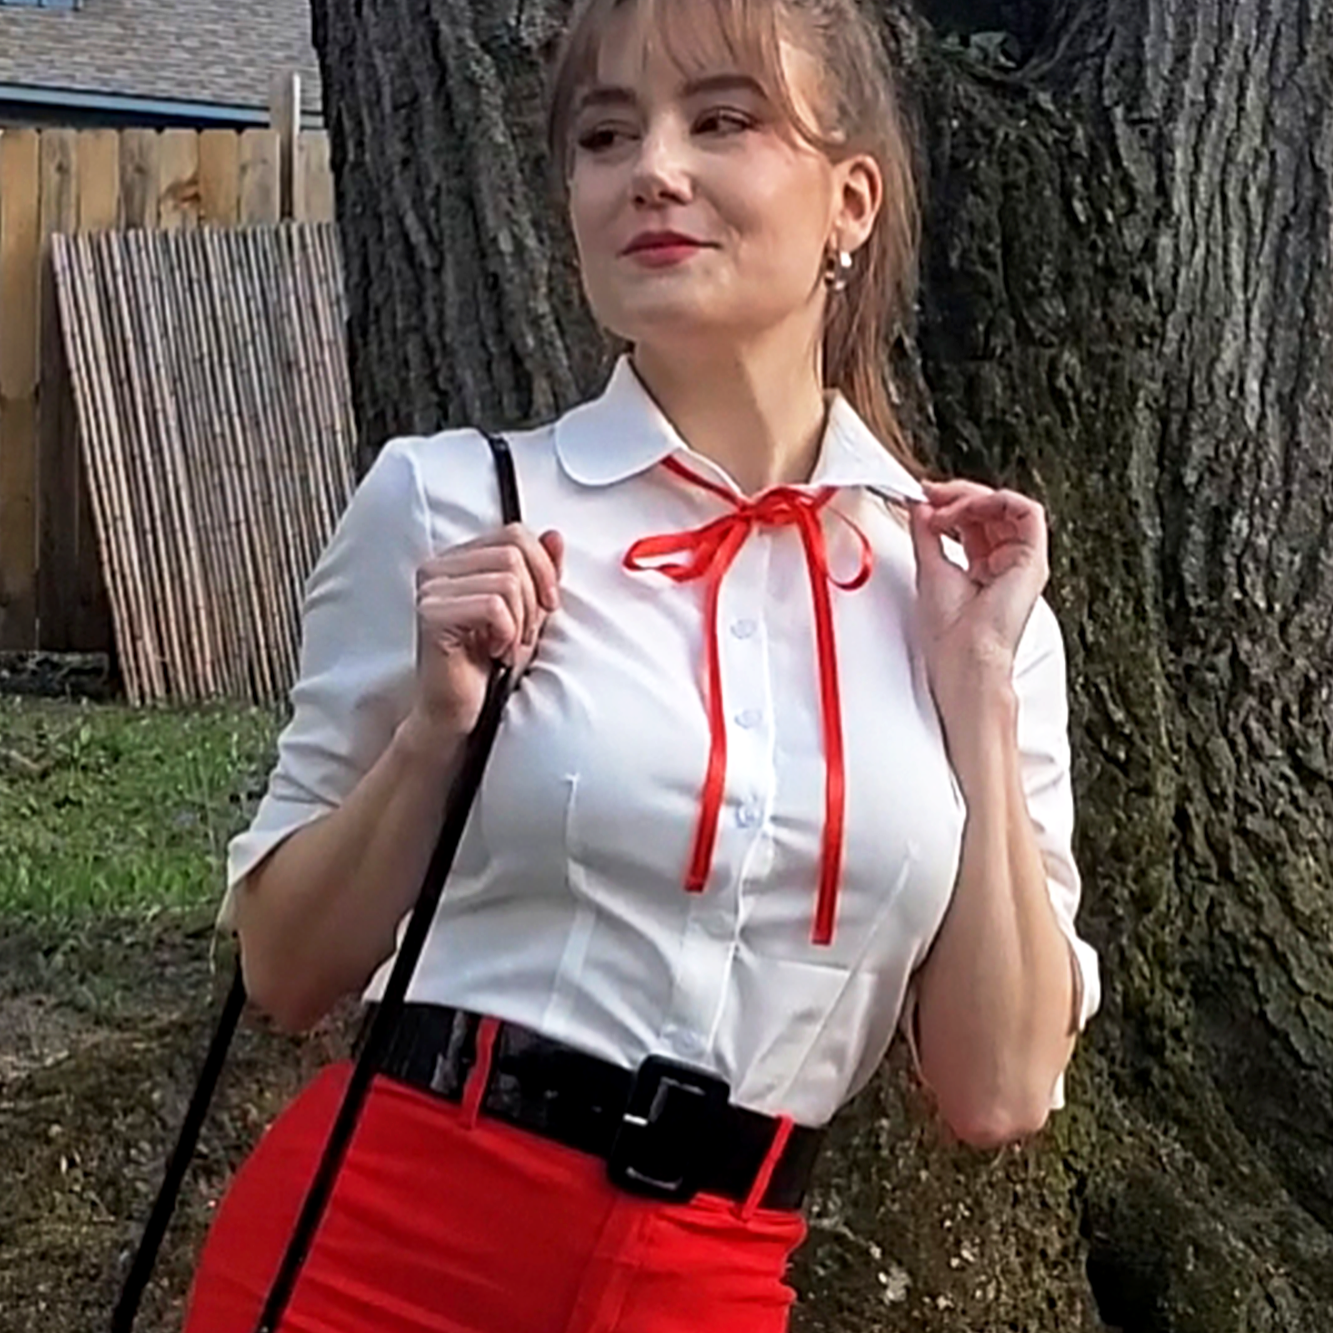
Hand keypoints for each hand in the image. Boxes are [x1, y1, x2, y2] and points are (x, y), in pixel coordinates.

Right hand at [410, 524, 563, 736]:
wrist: (461, 711)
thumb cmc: (491, 663)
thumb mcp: (528, 611)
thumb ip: (540, 572)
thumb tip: (554, 536)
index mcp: (458, 559)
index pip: (515, 533)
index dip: (543, 568)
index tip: (547, 606)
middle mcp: (438, 567)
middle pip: (513, 554)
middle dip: (532, 599)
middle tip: (522, 634)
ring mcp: (431, 589)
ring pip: (507, 580)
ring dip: (520, 621)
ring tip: (507, 646)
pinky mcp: (432, 614)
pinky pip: (493, 606)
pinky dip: (506, 633)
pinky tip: (495, 652)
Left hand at [908, 479, 1048, 704]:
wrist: (964, 656)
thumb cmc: (950, 633)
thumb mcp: (930, 569)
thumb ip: (926, 534)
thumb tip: (921, 507)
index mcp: (984, 567)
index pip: (974, 520)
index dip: (951, 503)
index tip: (924, 497)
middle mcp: (1007, 561)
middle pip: (991, 508)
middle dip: (959, 495)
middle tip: (931, 495)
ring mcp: (1022, 559)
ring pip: (1008, 505)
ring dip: (972, 498)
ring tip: (944, 510)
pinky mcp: (1033, 558)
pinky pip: (1026, 510)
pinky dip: (993, 501)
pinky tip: (966, 511)